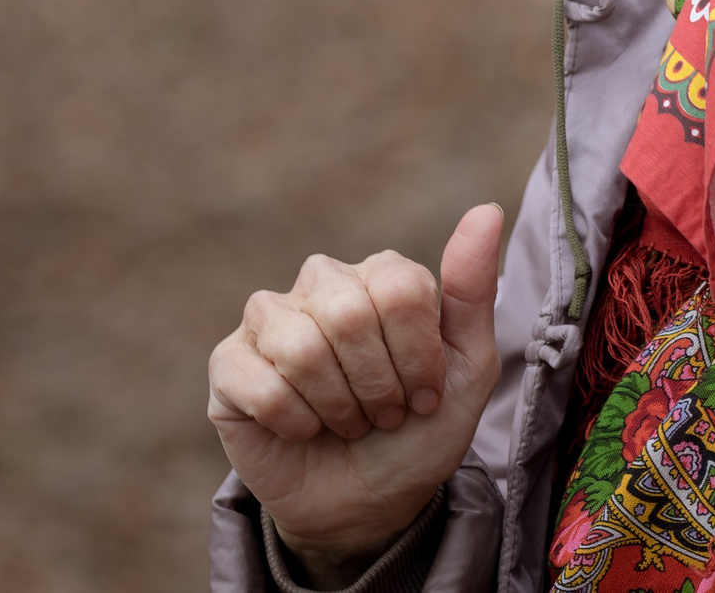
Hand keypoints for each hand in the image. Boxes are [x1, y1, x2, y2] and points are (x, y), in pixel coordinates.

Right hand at [209, 204, 503, 585]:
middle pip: (348, 313)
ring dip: (338, 405)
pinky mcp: (229, 364)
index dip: (418, 356)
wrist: (370, 503)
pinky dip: (295, 422)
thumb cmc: (420, 429)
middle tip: (385, 413)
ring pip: (301, 347)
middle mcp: (322, 282)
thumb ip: (473, 289)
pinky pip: (259, 385)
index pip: (401, 289)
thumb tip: (486, 212)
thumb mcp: (468, 367)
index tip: (427, 394)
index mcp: (381, 273)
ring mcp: (269, 320)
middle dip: (377, 383)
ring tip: (349, 422)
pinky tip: (304, 430)